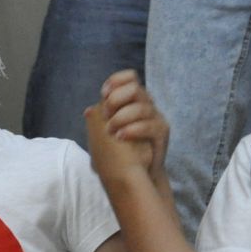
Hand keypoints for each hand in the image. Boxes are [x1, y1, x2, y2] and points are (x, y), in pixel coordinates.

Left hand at [86, 69, 169, 185]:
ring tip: (111, 131)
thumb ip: (100, 121)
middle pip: (135, 88)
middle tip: (106, 115)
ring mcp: (156, 118)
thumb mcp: (108, 133)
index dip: (116, 81)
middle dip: (116, 99)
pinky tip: (120, 137)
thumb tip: (88, 112)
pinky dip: (132, 130)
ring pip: (142, 107)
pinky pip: (150, 125)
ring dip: (121, 118)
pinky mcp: (162, 132)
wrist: (138, 174)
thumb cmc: (121, 151)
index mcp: (133, 100)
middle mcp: (146, 105)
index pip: (130, 77)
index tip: (103, 94)